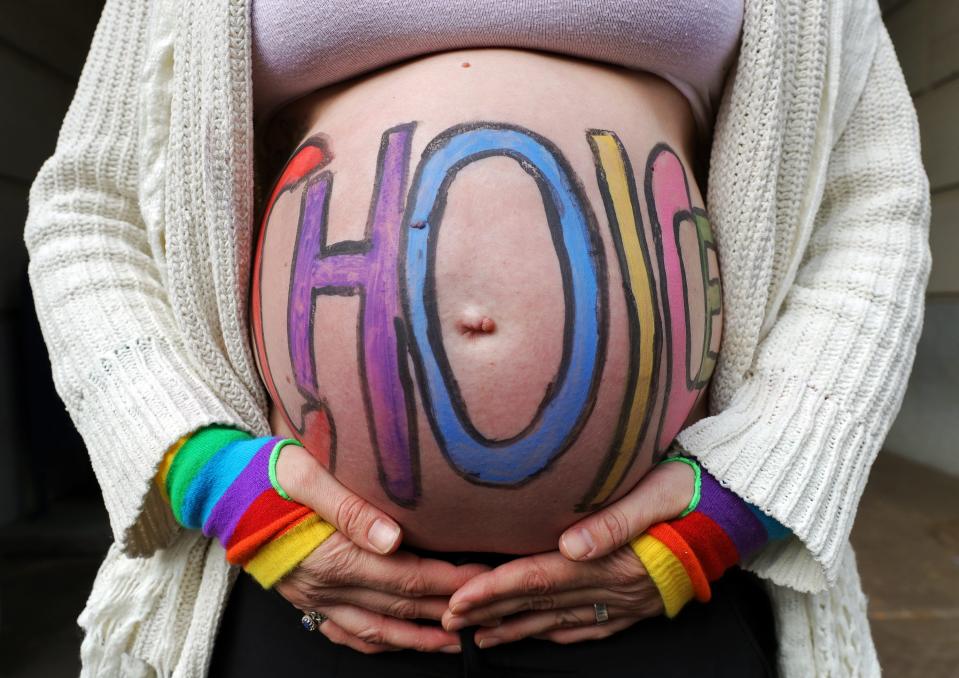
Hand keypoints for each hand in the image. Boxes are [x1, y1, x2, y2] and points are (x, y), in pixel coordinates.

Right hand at [274, 444, 490, 653]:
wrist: (215, 489)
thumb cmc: (261, 474)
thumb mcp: (304, 474)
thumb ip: (348, 506)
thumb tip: (393, 537)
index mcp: (332, 555)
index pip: (407, 575)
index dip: (449, 580)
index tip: (481, 578)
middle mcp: (325, 585)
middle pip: (400, 604)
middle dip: (446, 608)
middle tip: (484, 608)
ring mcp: (313, 597)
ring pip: (376, 628)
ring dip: (418, 637)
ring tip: (453, 640)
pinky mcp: (303, 598)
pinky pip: (345, 633)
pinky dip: (377, 641)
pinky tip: (397, 641)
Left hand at [441, 460, 694, 645]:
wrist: (738, 511)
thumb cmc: (693, 491)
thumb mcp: (656, 493)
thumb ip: (613, 520)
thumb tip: (569, 543)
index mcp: (614, 560)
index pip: (540, 578)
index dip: (495, 590)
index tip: (457, 599)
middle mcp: (616, 587)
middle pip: (541, 603)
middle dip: (491, 612)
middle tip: (448, 620)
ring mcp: (628, 601)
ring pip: (560, 620)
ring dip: (516, 627)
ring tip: (479, 634)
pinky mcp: (639, 603)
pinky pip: (591, 625)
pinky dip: (558, 633)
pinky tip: (540, 635)